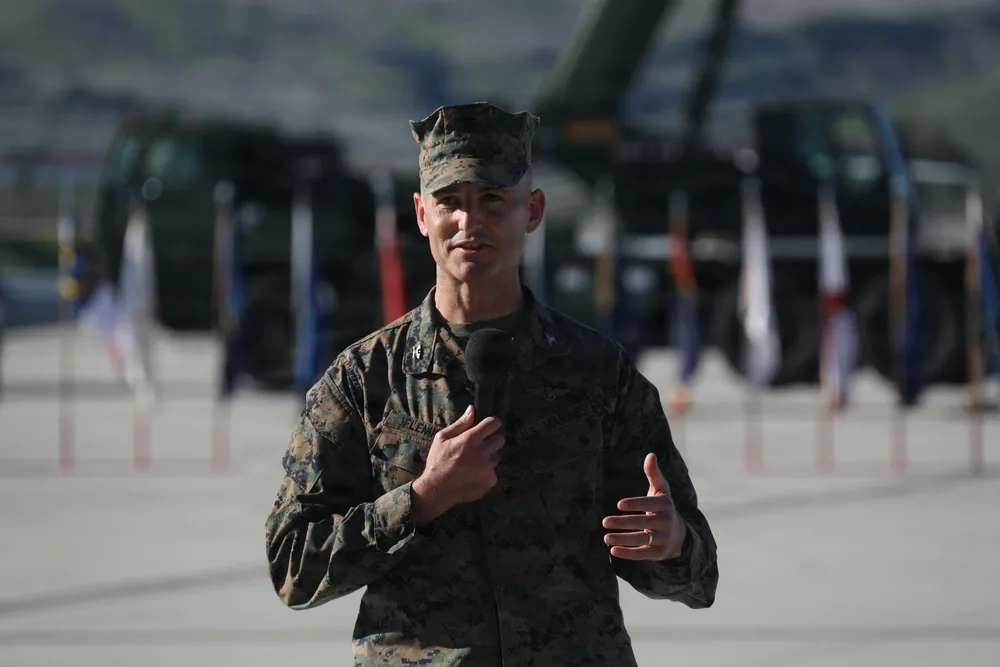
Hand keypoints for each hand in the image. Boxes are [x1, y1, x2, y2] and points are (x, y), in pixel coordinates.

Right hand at [411, 406, 503, 523]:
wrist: (437, 490)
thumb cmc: (437, 461)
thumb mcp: (442, 438)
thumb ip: (460, 424)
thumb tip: (472, 409)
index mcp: (471, 439)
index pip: (494, 423)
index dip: (493, 423)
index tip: (489, 426)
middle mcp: (482, 452)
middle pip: (500, 439)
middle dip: (492, 440)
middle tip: (480, 446)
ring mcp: (488, 468)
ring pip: (497, 456)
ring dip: (490, 456)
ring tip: (475, 462)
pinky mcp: (490, 481)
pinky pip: (494, 472)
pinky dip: (487, 472)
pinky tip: (474, 474)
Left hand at [602, 453, 686, 560]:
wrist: (680, 536)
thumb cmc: (664, 508)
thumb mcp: (662, 491)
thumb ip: (654, 474)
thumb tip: (650, 454)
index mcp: (665, 505)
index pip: (648, 504)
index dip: (635, 504)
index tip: (619, 505)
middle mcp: (665, 522)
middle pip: (642, 523)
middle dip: (623, 523)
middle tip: (604, 521)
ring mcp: (662, 539)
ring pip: (641, 539)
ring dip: (623, 539)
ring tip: (605, 537)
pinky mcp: (658, 553)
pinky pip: (642, 554)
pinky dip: (628, 553)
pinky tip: (613, 551)